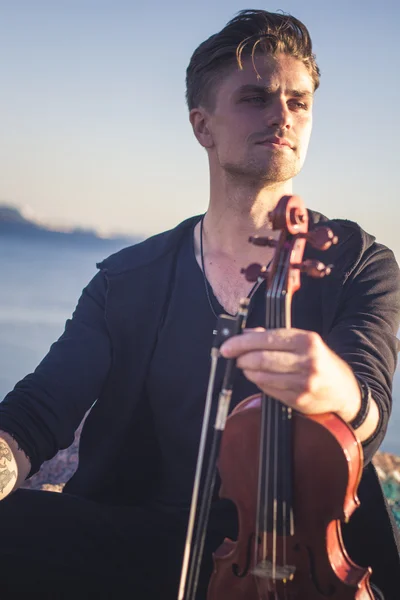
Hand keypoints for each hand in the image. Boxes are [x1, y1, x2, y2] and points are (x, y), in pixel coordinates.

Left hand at [220, 328, 360, 419]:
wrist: (345, 391)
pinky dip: (259, 383)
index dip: (241, 343)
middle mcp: (307, 361)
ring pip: (262, 376)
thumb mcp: (304, 343)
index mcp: (307, 340)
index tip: (227, 346)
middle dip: (241, 358)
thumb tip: (245, 334)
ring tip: (246, 367)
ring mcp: (303, 382)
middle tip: (234, 358)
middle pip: (261, 359)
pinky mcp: (299, 399)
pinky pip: (268, 390)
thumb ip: (274, 337)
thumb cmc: (321, 362)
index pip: (266, 339)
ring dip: (248, 371)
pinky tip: (260, 378)